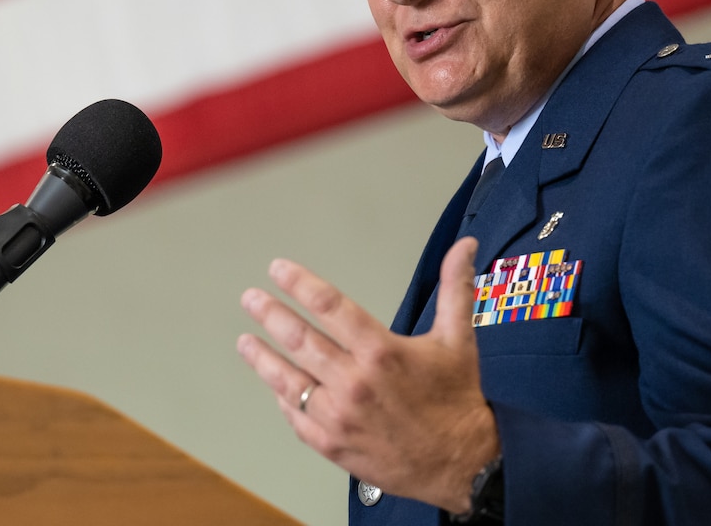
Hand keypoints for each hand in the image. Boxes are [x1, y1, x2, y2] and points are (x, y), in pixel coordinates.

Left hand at [236, 237, 498, 512]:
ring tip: (245, 342)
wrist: (463, 464)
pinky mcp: (333, 445)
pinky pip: (297, 418)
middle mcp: (355, 382)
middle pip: (300, 339)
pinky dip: (284, 401)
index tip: (278, 270)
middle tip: (251, 299)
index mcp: (381, 351)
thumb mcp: (458, 339)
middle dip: (270, 314)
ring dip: (263, 358)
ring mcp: (340, 416)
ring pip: (289, 381)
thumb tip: (465, 246)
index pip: (330, 306)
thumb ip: (455, 288)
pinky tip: (276, 388)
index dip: (299, 284)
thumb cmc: (457, 400)